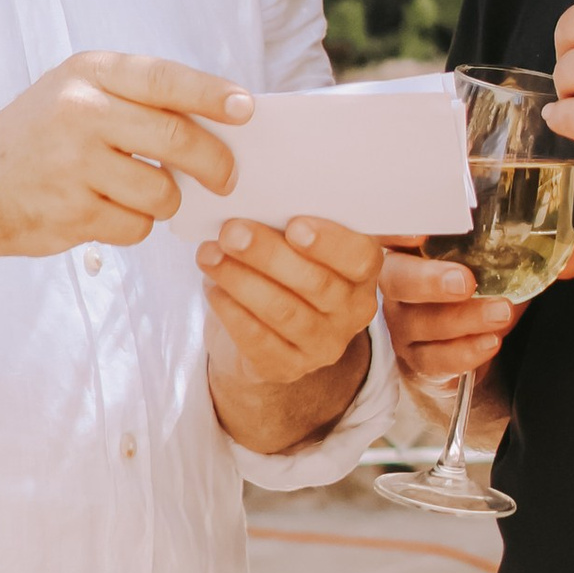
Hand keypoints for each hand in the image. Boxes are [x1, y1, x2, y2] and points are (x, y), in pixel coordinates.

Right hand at [0, 51, 249, 264]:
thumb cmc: (39, 135)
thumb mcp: (77, 92)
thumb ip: (137, 99)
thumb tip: (220, 120)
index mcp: (89, 73)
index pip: (165, 79)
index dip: (212, 94)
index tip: (247, 109)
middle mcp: (80, 113)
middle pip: (177, 139)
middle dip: (215, 162)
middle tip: (229, 176)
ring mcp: (73, 166)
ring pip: (161, 190)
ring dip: (168, 200)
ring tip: (147, 192)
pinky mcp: (70, 214)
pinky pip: (136, 226)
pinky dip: (136, 224)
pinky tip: (109, 211)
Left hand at [199, 213, 381, 395]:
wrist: (262, 325)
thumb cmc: (283, 267)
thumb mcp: (296, 244)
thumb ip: (290, 226)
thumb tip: (257, 203)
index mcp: (363, 273)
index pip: (361, 258)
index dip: (330, 243)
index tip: (294, 225)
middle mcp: (352, 312)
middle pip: (316, 284)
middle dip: (268, 255)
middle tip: (232, 232)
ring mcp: (324, 345)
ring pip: (284, 312)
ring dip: (241, 280)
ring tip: (210, 255)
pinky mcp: (289, 368)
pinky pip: (259, 341)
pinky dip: (232, 312)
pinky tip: (213, 288)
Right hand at [379, 239, 573, 395]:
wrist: (474, 343)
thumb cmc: (481, 287)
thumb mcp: (504, 262)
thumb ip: (536, 250)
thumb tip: (573, 255)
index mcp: (413, 244)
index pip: (392, 229)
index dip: (398, 229)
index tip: (420, 231)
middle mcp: (399, 283)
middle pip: (396, 279)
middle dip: (429, 280)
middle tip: (466, 282)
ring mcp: (404, 325)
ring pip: (419, 323)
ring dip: (462, 319)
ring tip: (501, 313)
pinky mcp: (418, 360)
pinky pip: (434, 360)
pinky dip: (463, 353)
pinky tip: (489, 342)